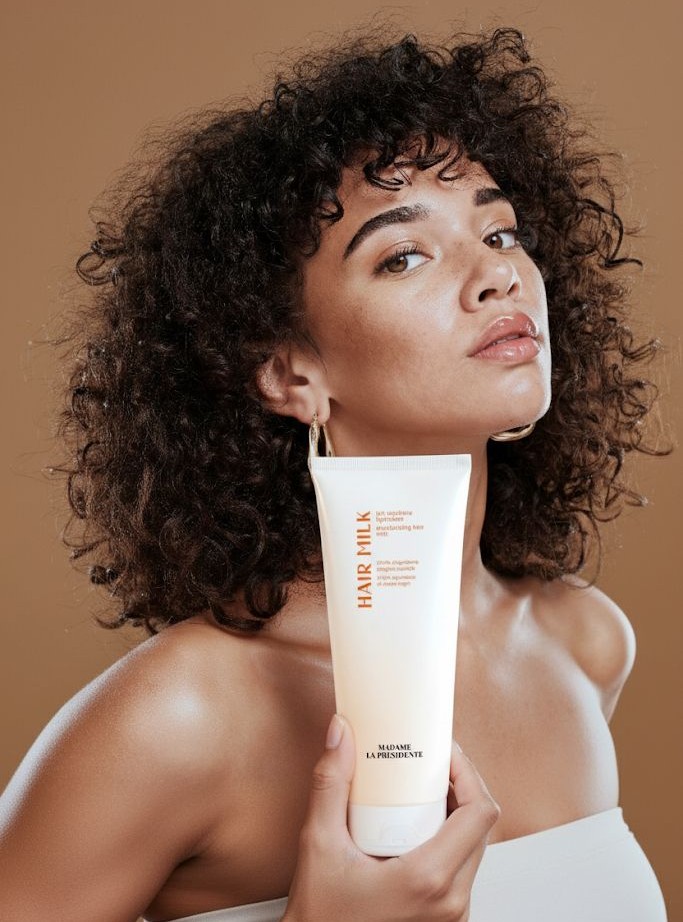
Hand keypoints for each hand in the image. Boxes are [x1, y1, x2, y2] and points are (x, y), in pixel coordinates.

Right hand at [282, 715, 498, 921]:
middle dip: (460, 788)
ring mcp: (452, 915)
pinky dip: (447, 841)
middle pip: (480, 827)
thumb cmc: (320, 917)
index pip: (480, 814)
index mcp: (429, 880)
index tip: (445, 753)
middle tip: (429, 765)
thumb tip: (341, 734)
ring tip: (421, 792)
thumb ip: (330, 783)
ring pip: (473, 849)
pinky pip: (462, 871)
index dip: (469, 773)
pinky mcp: (445, 920)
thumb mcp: (318, 843)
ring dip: (455, 815)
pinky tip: (416, 827)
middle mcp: (451, 902)